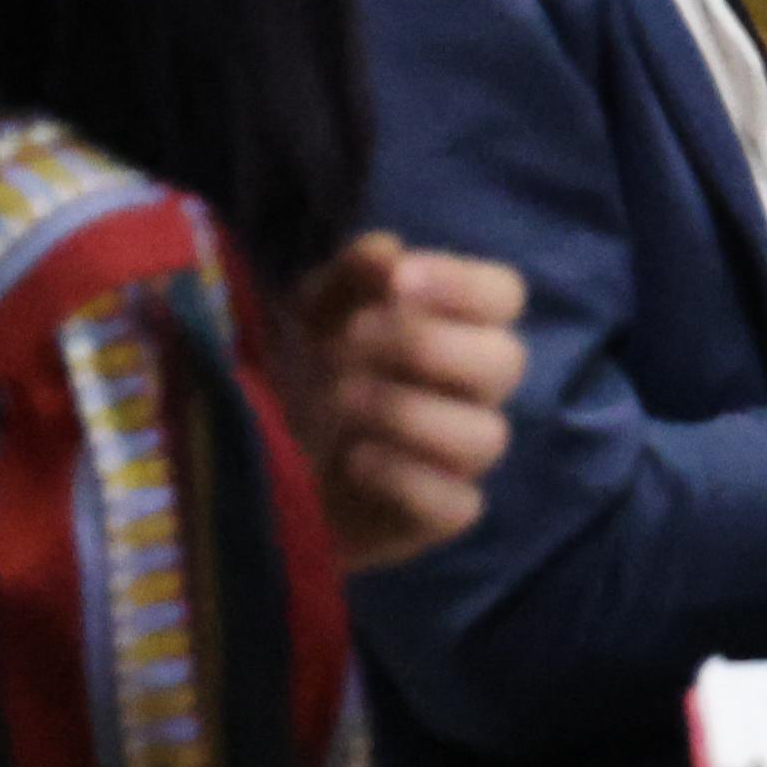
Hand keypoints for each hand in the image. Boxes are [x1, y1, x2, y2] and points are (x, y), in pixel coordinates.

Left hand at [279, 235, 526, 572]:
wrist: (260, 462)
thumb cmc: (302, 372)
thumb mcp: (311, 315)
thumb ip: (349, 280)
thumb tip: (387, 251)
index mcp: (458, 329)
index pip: (503, 295)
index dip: (461, 285)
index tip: (398, 281)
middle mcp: (473, 391)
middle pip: (506, 362)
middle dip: (427, 347)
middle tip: (352, 341)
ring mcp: (459, 458)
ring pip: (486, 436)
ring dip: (410, 413)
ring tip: (341, 400)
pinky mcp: (438, 515)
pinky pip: (458, 504)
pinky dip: (407, 479)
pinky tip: (353, 460)